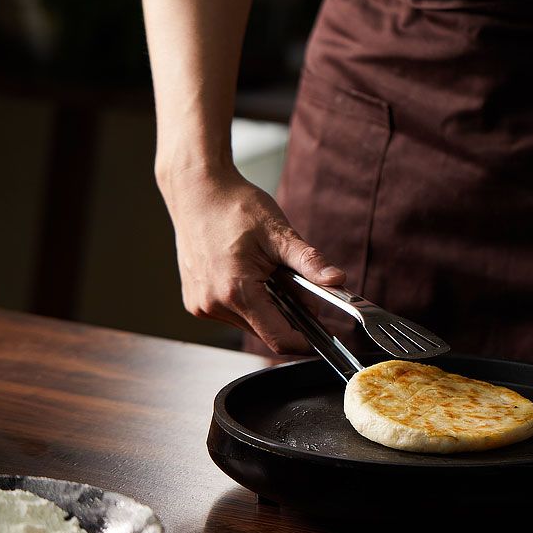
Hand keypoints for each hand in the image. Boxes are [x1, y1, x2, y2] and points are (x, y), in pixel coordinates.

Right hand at [159, 162, 345, 351]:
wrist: (196, 191)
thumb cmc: (234, 207)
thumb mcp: (279, 233)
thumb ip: (309, 263)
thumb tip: (337, 281)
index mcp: (236, 291)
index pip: (279, 339)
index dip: (307, 341)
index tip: (324, 333)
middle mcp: (214, 305)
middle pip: (266, 331)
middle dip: (288, 315)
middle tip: (294, 283)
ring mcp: (201, 305)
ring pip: (250, 324)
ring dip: (267, 308)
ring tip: (266, 273)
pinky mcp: (195, 302)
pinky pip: (232, 314)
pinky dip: (248, 302)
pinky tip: (247, 274)